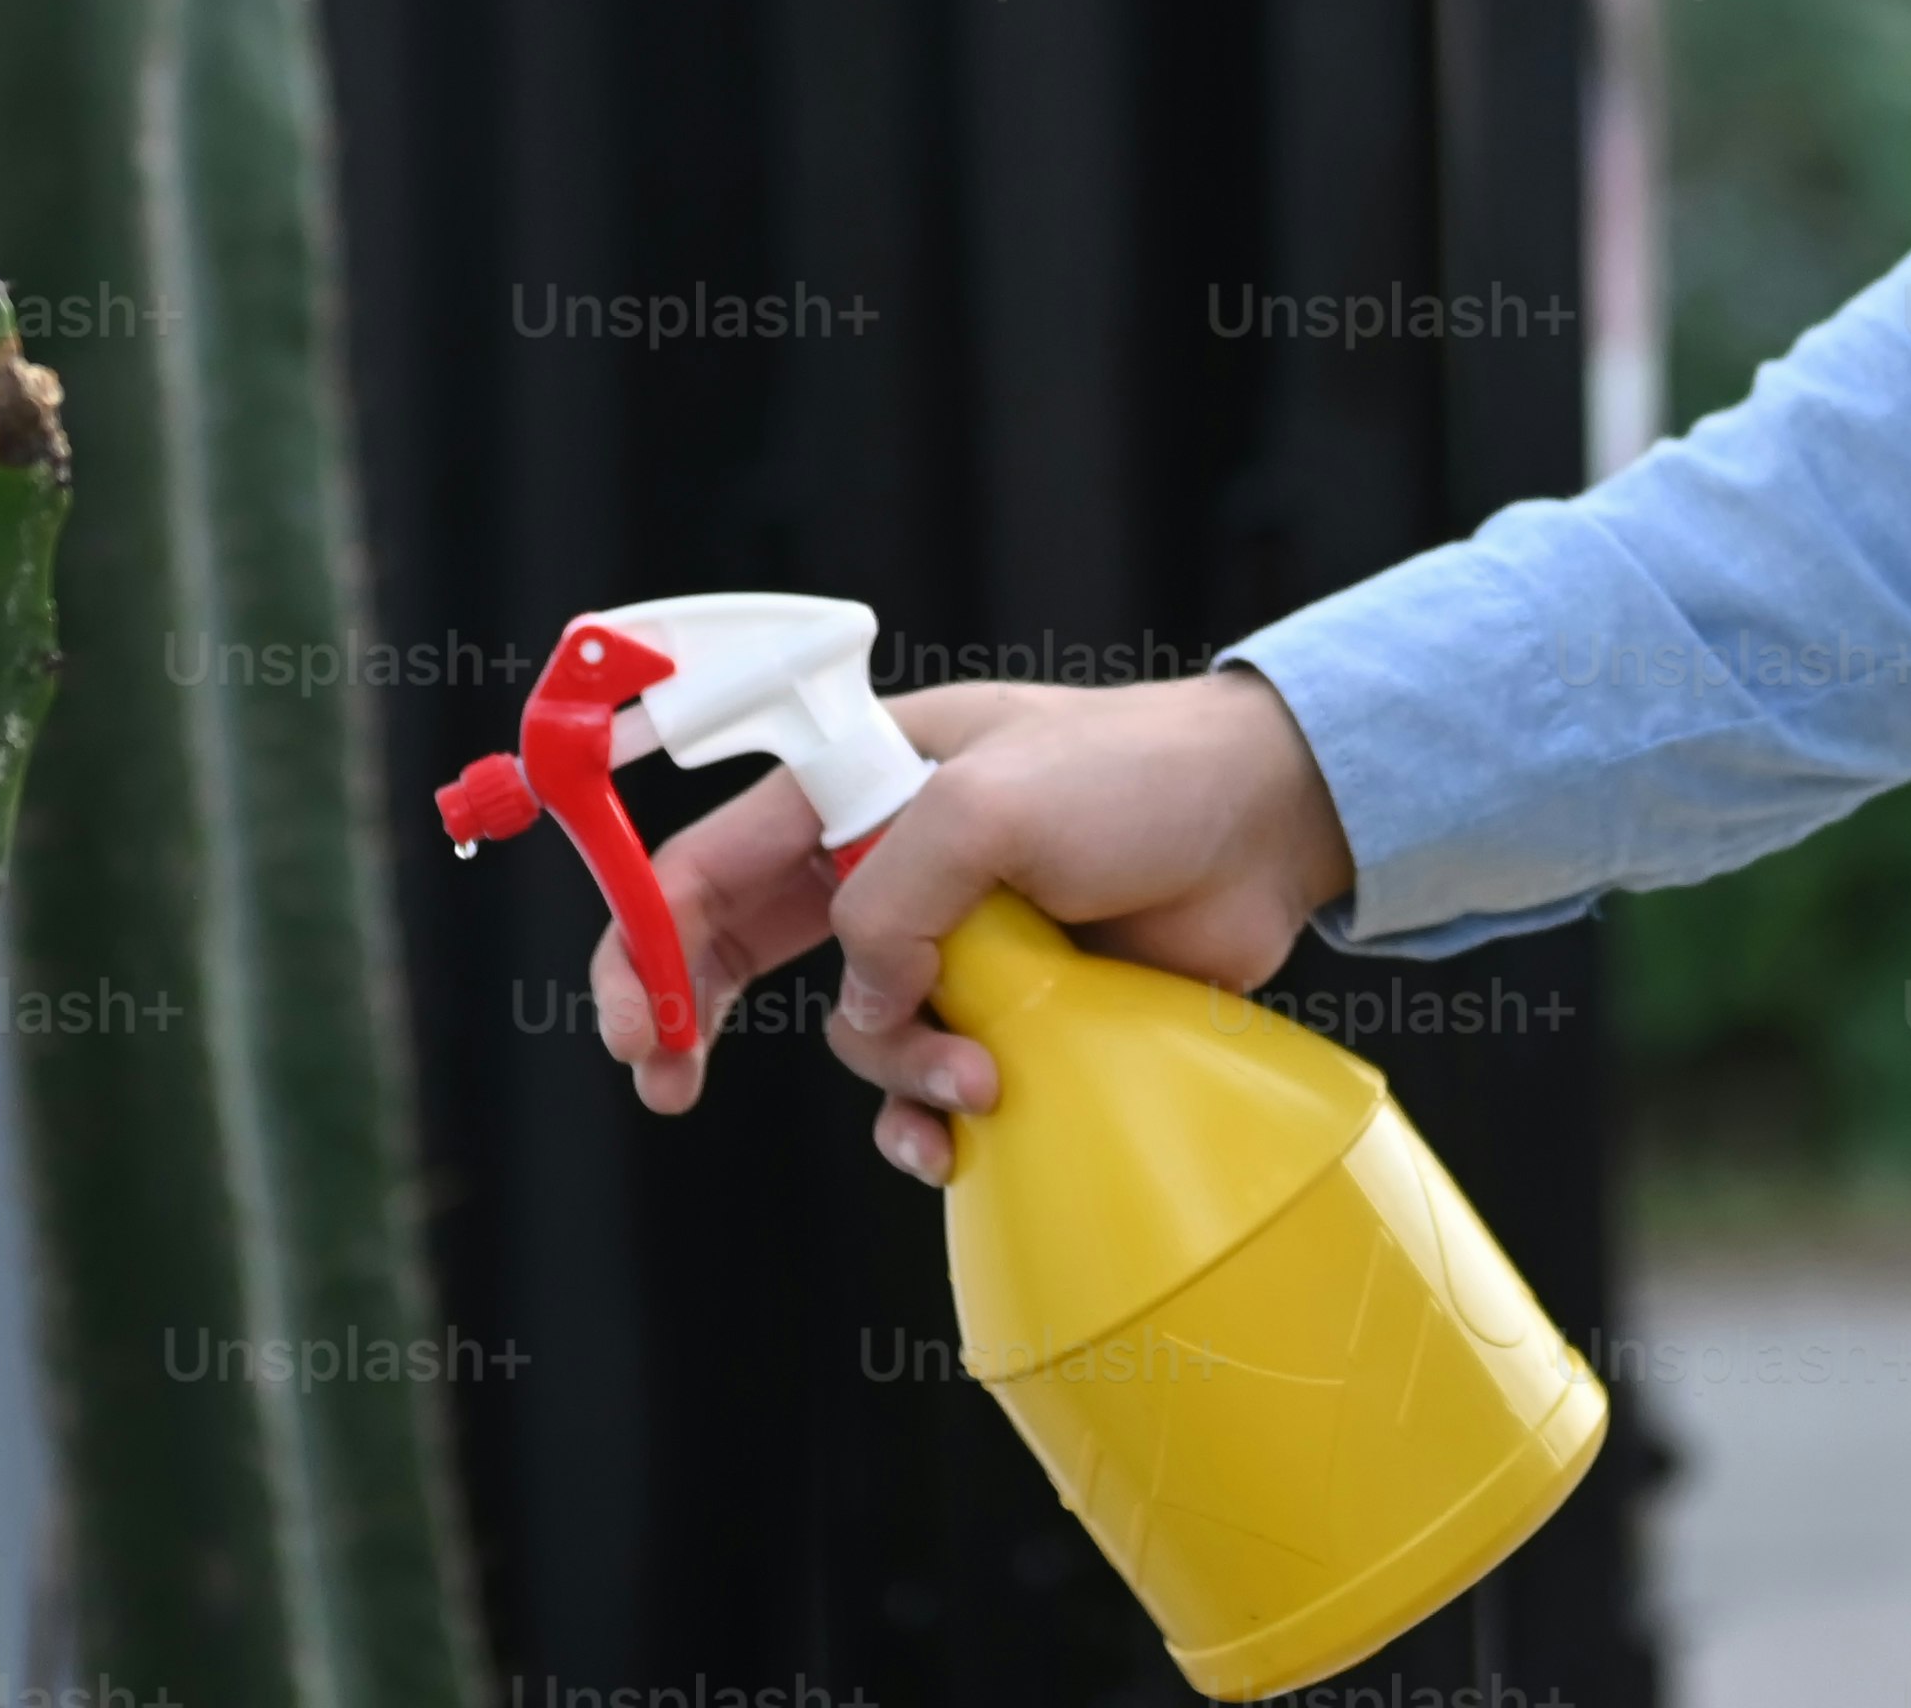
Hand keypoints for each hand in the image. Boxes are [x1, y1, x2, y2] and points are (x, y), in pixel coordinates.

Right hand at [588, 667, 1361, 1185]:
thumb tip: (867, 998)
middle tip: (668, 1087)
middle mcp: (889, 862)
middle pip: (746, 949)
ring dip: (896, 1075)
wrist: (1271, 827)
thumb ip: (894, 898)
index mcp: (861, 784)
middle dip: (697, 1020)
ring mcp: (949, 940)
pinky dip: (932, 1121)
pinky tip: (970, 1133)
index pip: (714, 858)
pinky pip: (928, 1086)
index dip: (654, 940)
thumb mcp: (992, 804)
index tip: (640, 1029)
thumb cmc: (1140, 776)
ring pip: (856, 1035)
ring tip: (980, 1077)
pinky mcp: (1010, 1007)